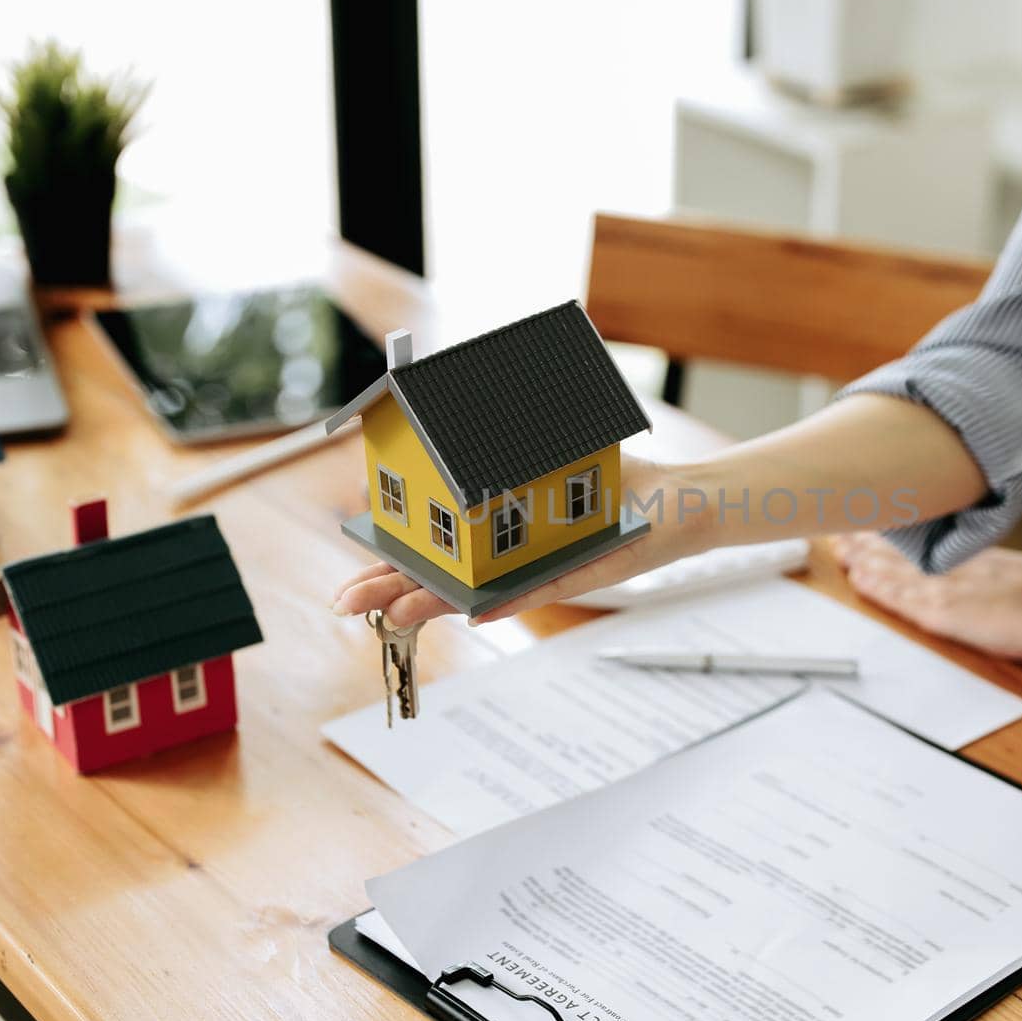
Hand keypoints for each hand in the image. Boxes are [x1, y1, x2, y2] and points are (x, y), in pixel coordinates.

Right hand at [330, 456, 716, 626]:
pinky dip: (509, 599)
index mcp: (494, 531)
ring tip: (393, 617)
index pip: (431, 551)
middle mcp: (511, 558)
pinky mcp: (579, 574)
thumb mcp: (540, 450)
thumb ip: (498, 441)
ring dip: (434, 603)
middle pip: (439, 578)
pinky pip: (538, 589)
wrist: (674, 498)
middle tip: (347, 605)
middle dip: (391, 591)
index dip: (389, 563)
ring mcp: (541, 569)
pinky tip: (476, 611)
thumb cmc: (609, 478)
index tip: (351, 572)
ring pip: (476, 592)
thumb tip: (447, 403)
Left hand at [834, 534, 1021, 661]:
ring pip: (895, 570)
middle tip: (841, 530)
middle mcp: (957, 568)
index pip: (930, 547)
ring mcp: (947, 588)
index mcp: (979, 560)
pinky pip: (900, 599)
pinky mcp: (941, 612)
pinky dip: (878, 589)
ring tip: (838, 549)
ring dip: (864, 561)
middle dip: (870, 543)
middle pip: (905, 552)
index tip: (879, 528)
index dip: (901, 538)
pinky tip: (859, 580)